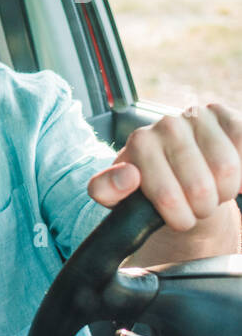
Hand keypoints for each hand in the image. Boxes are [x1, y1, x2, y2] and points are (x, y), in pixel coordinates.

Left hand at [88, 103, 241, 231]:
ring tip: (213, 192)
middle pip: (202, 187)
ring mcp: (197, 117)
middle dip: (203, 208)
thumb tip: (128, 175)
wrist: (178, 176)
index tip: (179, 219)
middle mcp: (167, 125)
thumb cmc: (147, 189)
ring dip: (224, 191)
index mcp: (139, 144)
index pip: (167, 195)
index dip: (180, 217)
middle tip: (197, 207)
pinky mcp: (225, 116)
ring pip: (227, 169)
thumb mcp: (117, 196)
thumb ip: (106, 189)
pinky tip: (233, 179)